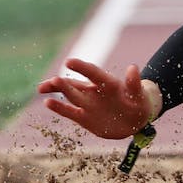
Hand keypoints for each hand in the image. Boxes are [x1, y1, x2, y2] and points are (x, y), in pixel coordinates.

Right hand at [37, 59, 158, 138]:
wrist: (135, 121)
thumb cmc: (138, 104)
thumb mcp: (139, 95)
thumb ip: (134, 84)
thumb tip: (133, 67)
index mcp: (109, 84)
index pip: (93, 73)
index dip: (82, 67)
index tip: (69, 62)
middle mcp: (95, 91)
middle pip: (76, 84)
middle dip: (64, 83)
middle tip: (53, 80)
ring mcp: (88, 104)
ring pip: (70, 95)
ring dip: (59, 91)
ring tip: (43, 87)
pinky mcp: (84, 117)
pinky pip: (70, 111)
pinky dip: (59, 107)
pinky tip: (47, 101)